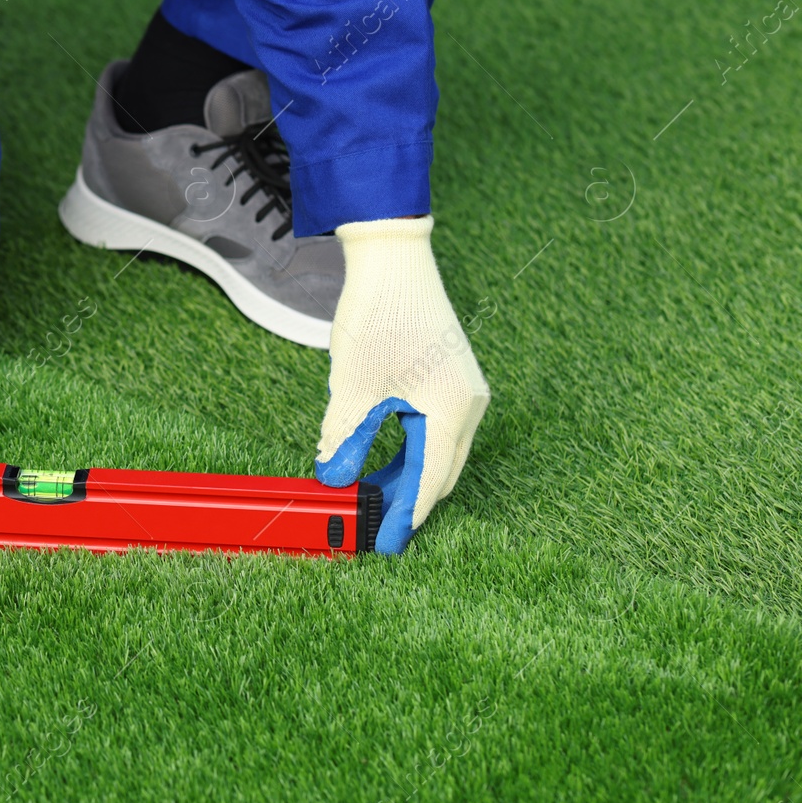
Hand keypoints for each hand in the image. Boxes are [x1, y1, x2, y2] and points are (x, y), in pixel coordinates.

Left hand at [314, 216, 489, 552]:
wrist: (393, 257)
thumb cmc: (377, 315)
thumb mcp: (352, 386)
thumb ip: (345, 437)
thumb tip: (334, 478)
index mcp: (450, 409)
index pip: (429, 481)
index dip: (405, 516)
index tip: (385, 545)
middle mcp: (467, 403)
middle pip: (440, 472)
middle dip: (408, 501)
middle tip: (373, 527)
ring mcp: (463, 389)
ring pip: (439, 452)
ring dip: (408, 476)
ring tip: (371, 496)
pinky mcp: (451, 378)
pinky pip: (436, 429)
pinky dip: (412, 451)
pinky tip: (382, 460)